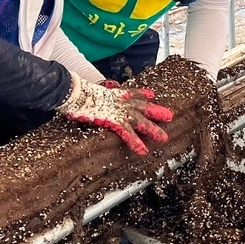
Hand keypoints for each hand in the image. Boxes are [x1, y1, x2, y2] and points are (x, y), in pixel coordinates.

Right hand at [57, 73, 173, 154]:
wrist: (75, 93)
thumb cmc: (76, 92)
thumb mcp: (86, 92)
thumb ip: (91, 94)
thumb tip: (83, 95)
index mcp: (114, 93)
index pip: (131, 93)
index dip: (142, 94)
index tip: (151, 95)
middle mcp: (120, 101)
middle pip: (142, 106)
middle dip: (156, 111)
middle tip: (169, 116)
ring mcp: (120, 110)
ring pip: (141, 121)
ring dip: (153, 129)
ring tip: (164, 138)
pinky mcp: (116, 120)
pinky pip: (129, 134)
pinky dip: (136, 143)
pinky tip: (143, 151)